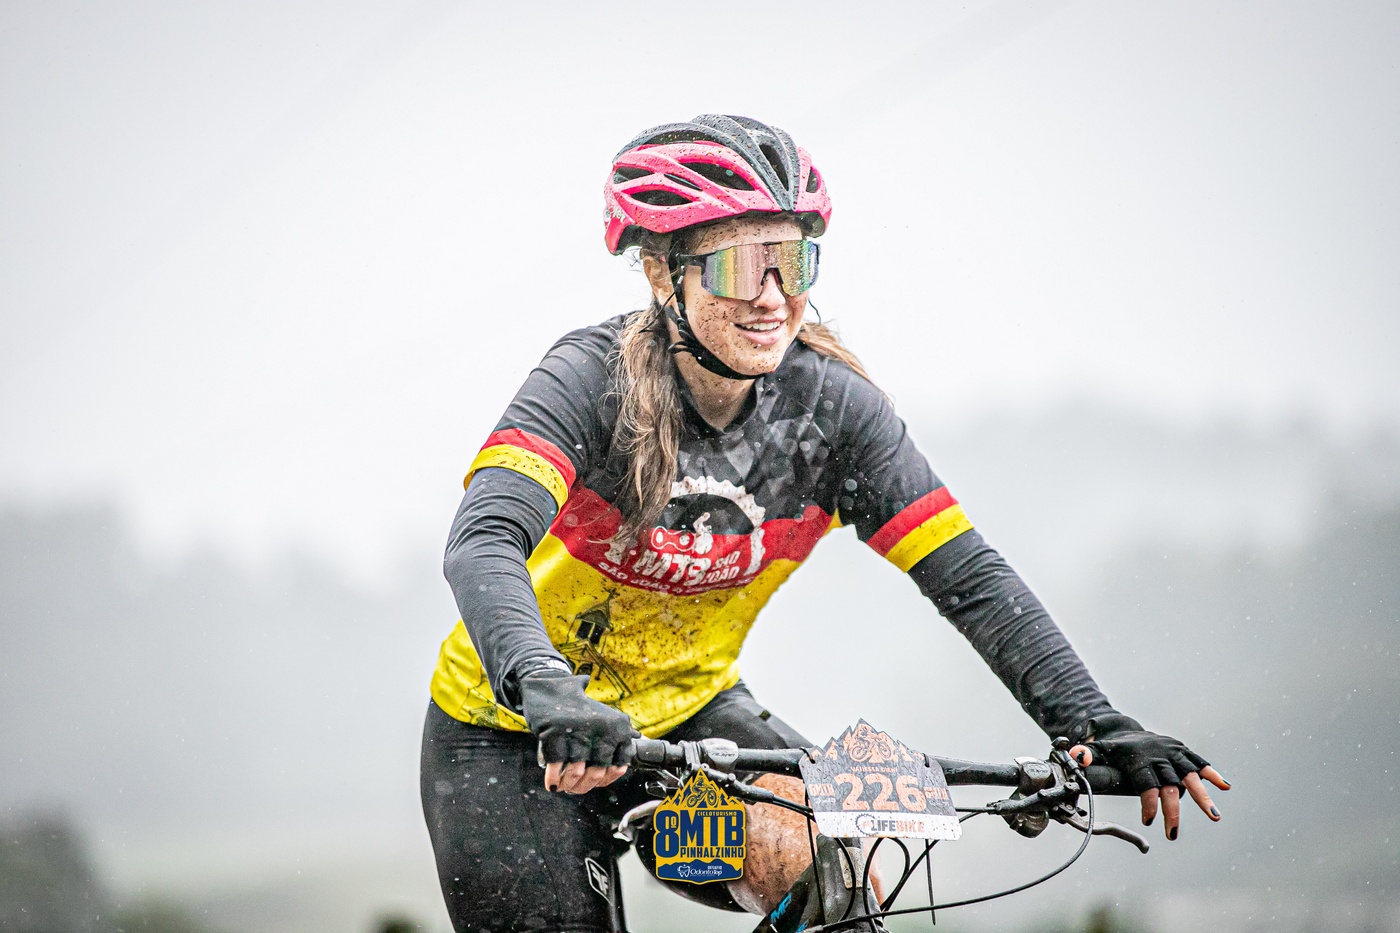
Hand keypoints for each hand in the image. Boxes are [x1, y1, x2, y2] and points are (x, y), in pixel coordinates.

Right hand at [518, 670, 637, 793]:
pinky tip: (552, 783)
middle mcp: (601, 729)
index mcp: (617, 726)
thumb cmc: (578, 708)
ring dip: (568, 784)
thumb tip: (644, 740)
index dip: (607, 778)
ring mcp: (577, 732)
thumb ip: (622, 730)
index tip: (597, 781)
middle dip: (585, 785)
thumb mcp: (606, 715)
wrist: (548, 688)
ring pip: (576, 773)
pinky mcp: (554, 734)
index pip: (620, 764)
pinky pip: (556, 767)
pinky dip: (553, 779)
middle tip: (575, 787)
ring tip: (563, 785)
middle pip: (597, 772)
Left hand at [1075, 713, 1230, 840]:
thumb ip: (1087, 755)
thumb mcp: (1098, 751)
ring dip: (1203, 795)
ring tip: (1214, 816)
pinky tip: (1225, 787)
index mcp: (1139, 759)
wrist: (1126, 730)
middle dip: (1172, 810)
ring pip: (1190, 775)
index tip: (1147, 820)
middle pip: (1169, 785)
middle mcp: (1159, 757)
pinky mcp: (1184, 752)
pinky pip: (1200, 762)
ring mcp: (1174, 754)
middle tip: (1172, 833)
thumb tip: (1077, 756)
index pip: (1145, 782)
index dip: (1148, 801)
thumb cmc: (1112, 750)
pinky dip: (1212, 773)